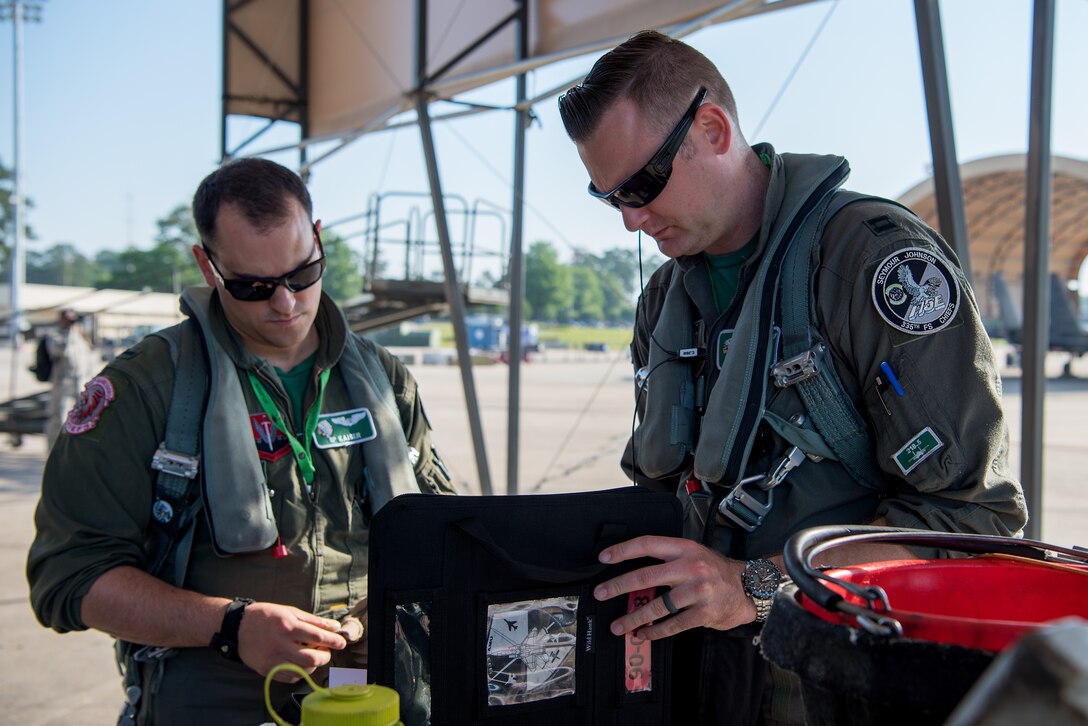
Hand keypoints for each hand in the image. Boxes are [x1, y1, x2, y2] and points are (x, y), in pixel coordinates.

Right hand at [236, 602, 346, 679]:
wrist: (237, 627)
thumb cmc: (265, 616)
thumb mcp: (290, 611)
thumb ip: (313, 620)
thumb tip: (334, 627)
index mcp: (287, 626)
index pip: (318, 637)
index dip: (333, 641)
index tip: (342, 642)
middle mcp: (280, 645)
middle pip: (312, 659)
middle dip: (325, 656)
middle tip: (325, 651)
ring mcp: (273, 660)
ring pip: (303, 670)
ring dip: (313, 664)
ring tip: (311, 654)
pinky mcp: (267, 671)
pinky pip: (291, 678)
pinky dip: (300, 672)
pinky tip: (299, 662)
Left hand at [595, 535, 755, 639]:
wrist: (750, 588)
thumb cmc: (717, 571)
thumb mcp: (694, 554)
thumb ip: (669, 559)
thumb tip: (635, 571)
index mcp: (684, 549)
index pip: (648, 544)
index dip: (623, 550)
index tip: (604, 558)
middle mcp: (690, 567)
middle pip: (646, 576)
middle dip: (618, 586)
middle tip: (601, 593)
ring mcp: (697, 591)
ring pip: (657, 605)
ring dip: (634, 617)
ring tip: (618, 625)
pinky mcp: (703, 612)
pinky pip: (673, 624)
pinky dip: (655, 631)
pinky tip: (644, 633)